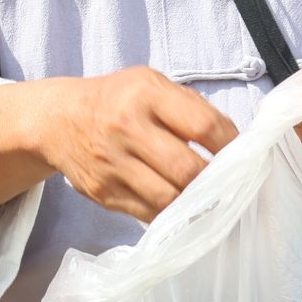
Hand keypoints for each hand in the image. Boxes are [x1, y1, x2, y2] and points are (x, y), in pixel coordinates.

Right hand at [13, 68, 237, 222]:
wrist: (57, 120)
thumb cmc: (116, 100)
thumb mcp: (150, 85)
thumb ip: (190, 109)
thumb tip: (236, 146)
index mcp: (145, 93)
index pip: (204, 126)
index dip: (232, 147)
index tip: (244, 158)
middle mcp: (126, 126)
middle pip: (188, 169)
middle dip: (215, 183)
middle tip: (229, 187)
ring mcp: (112, 163)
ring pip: (171, 199)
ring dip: (195, 205)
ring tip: (209, 201)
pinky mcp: (103, 192)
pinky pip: (149, 215)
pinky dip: (171, 216)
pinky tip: (181, 209)